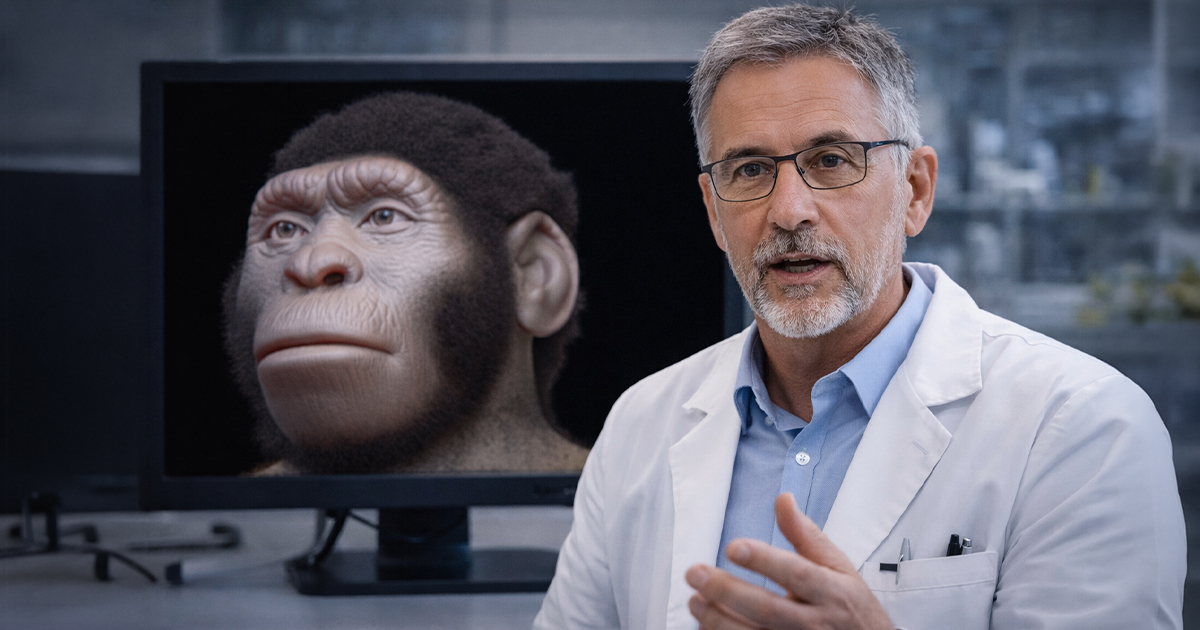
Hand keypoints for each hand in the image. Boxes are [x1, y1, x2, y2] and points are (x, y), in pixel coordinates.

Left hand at [685, 493, 892, 629]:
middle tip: (696, 573)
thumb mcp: (838, 567)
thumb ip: (805, 535)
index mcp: (831, 591)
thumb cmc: (850, 607)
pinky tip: (705, 625)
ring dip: (720, 620)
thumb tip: (783, 500)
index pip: (796, 574)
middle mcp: (815, 623)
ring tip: (694, 601)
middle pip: (768, 609)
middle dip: (728, 592)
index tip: (734, 546)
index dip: (764, 561)